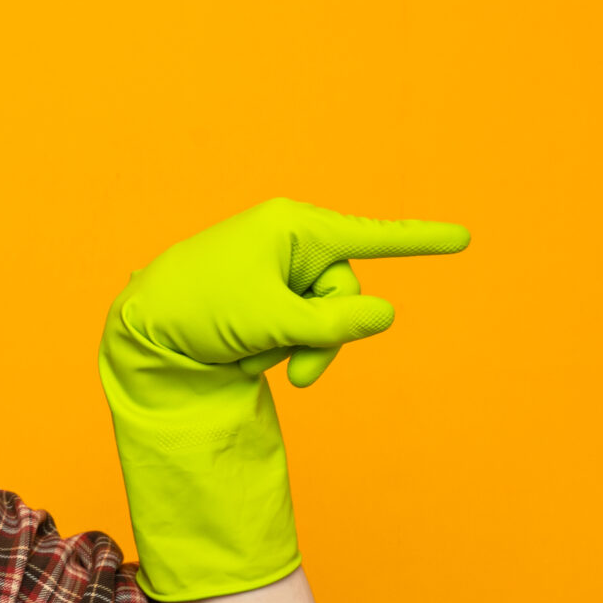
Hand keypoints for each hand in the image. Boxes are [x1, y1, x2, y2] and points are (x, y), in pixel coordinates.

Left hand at [99, 198, 469, 599]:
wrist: (138, 329)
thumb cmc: (198, 309)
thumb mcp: (272, 321)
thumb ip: (333, 322)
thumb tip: (385, 316)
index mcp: (293, 227)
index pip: (371, 236)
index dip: (420, 241)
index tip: (464, 238)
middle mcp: (289, 242)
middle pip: (346, 294)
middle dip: (325, 338)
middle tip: (299, 375)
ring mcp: (275, 272)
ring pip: (322, 319)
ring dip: (293, 350)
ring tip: (249, 360)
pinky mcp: (263, 300)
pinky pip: (294, 330)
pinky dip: (273, 350)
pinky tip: (238, 358)